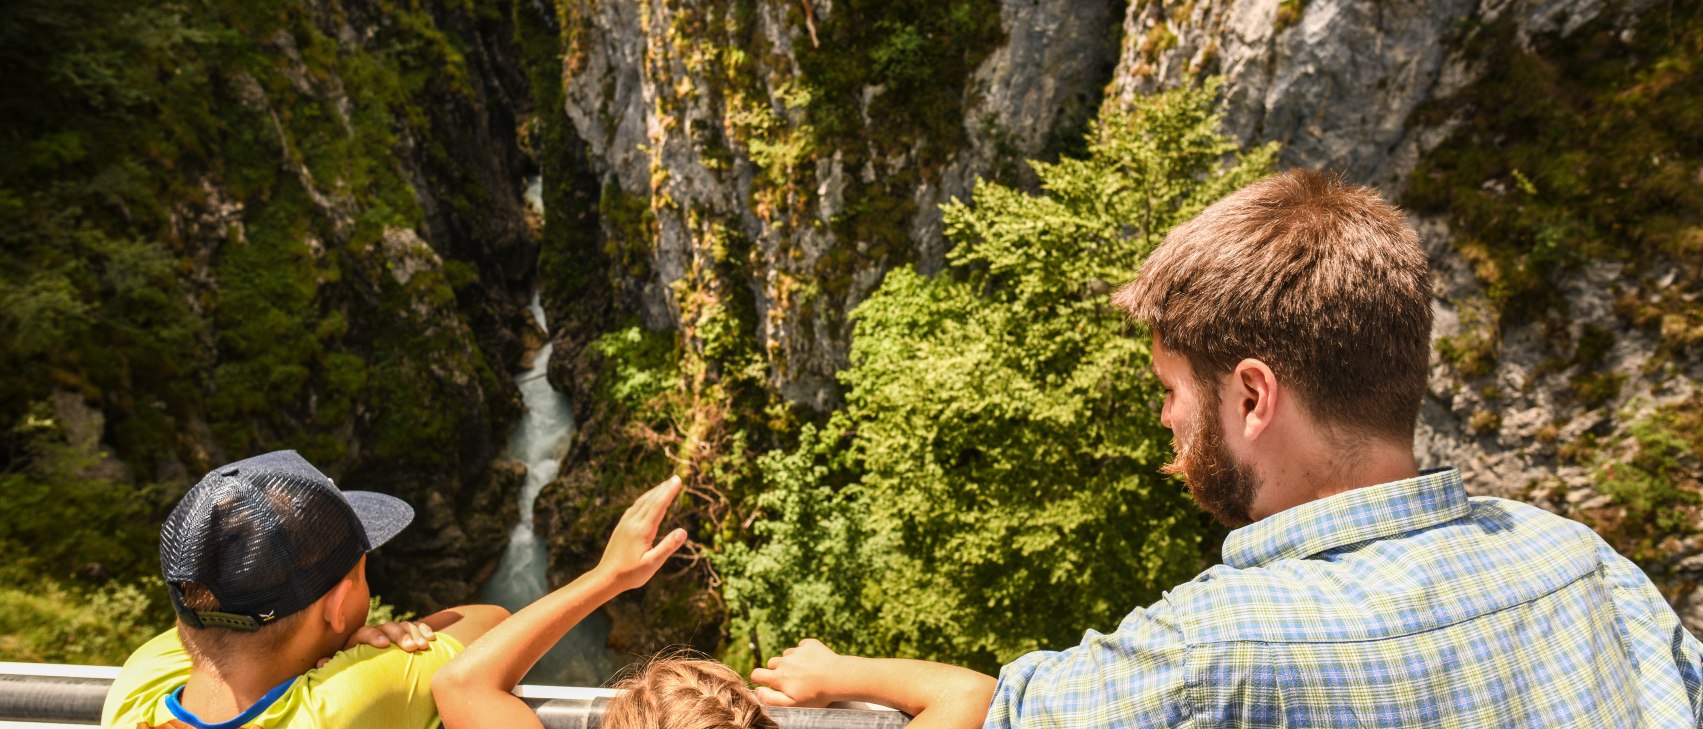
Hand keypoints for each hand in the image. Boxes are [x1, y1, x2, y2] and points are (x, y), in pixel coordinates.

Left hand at [319, 620, 435, 666]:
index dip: (374, 636)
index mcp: (358, 639)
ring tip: (424, 645)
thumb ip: (333, 664)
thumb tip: (320, 663)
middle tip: (412, 648)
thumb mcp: (342, 667)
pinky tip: (432, 638)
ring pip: (404, 625)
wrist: (367, 667)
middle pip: (389, 627)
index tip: (384, 645)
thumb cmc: (354, 671)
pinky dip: (424, 630)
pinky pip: (416, 627)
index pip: (365, 632)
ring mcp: (392, 632)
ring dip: (415, 634)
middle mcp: (376, 632)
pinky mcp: (405, 634)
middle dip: (401, 636)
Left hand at [595, 475, 687, 591]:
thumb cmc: (630, 573)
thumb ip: (668, 546)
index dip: (669, 492)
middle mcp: (633, 523)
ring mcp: (625, 524)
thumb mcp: (652, 563)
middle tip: (676, 478)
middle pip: (651, 500)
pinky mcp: (621, 527)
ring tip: (664, 485)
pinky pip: (634, 508)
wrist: (606, 577)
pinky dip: (644, 500)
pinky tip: (646, 500)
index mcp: (642, 530)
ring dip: (654, 492)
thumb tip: (684, 531)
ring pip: (641, 502)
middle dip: (664, 488)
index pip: (659, 506)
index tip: (678, 481)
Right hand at [750, 638, 843, 707]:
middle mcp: (784, 661)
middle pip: (771, 663)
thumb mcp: (792, 704)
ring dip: (790, 661)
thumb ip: (771, 699)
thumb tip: (757, 691)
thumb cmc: (815, 695)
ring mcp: (796, 651)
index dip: (757, 679)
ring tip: (804, 671)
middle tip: (791, 680)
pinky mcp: (809, 644)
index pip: (756, 674)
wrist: (838, 678)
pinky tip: (813, 661)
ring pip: (786, 655)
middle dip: (777, 670)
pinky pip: (801, 646)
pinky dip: (804, 653)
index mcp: (777, 677)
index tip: (764, 682)